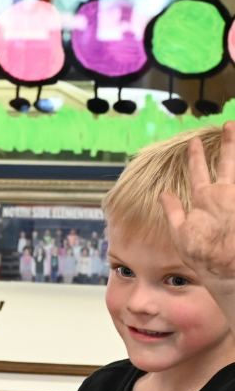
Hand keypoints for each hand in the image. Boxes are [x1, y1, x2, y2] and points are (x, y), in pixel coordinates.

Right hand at [161, 122, 234, 291]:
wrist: (229, 265)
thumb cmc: (203, 252)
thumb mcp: (180, 233)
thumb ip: (173, 210)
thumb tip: (163, 193)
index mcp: (204, 198)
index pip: (197, 171)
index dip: (194, 156)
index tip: (193, 142)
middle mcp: (225, 192)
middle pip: (228, 161)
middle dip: (229, 142)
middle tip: (230, 125)